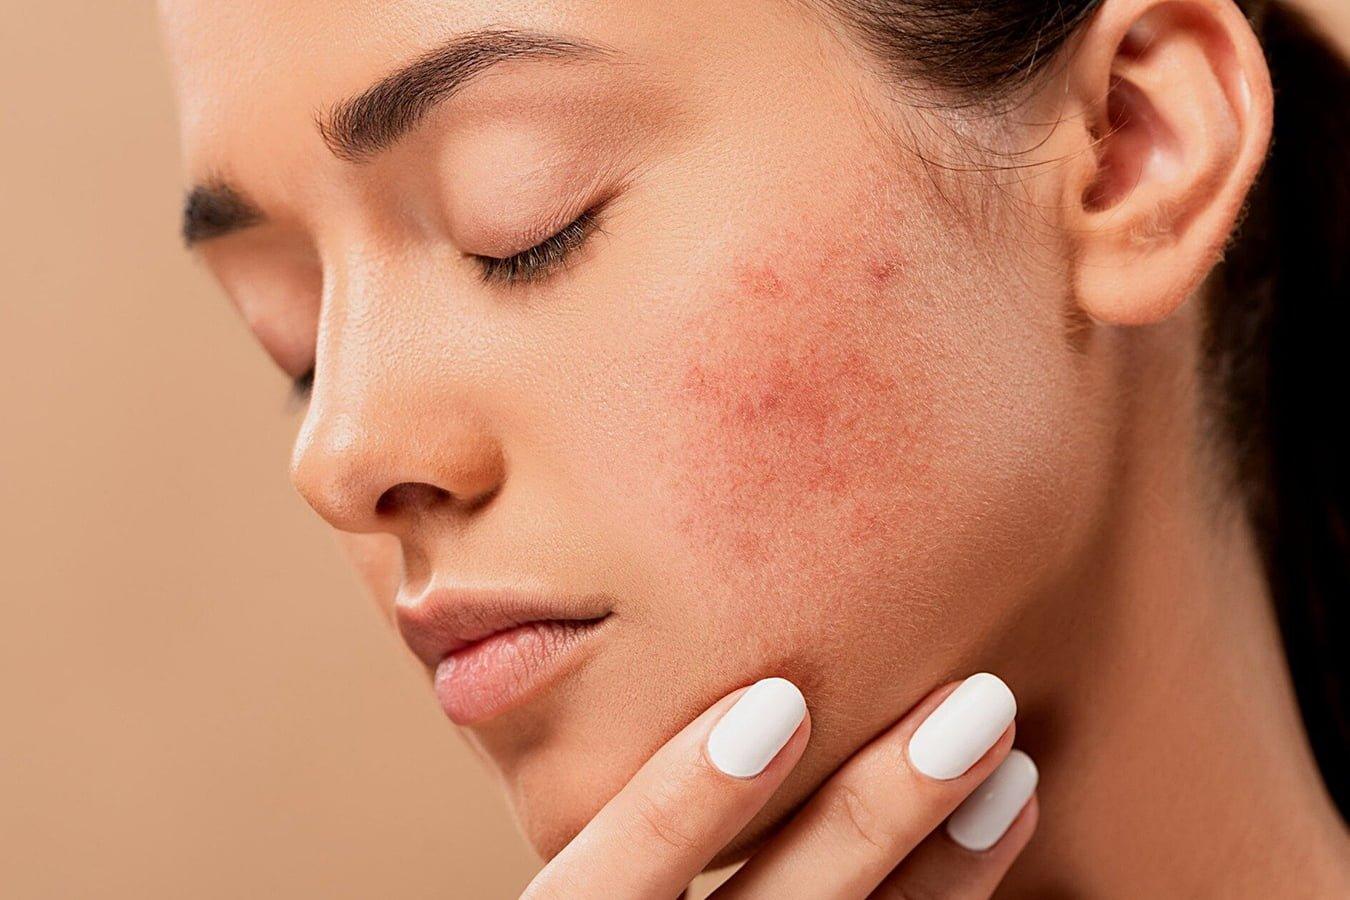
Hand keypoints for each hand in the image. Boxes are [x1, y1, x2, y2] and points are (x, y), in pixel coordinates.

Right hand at [522, 672, 1038, 898]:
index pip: (596, 899)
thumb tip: (720, 668)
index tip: (775, 703)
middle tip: (975, 705)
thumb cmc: (601, 880)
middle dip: (872, 818)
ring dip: (943, 866)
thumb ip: (599, 808)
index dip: (679, 808)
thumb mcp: (573, 866)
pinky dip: (951, 899)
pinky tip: (1005, 824)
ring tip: (1014, 760)